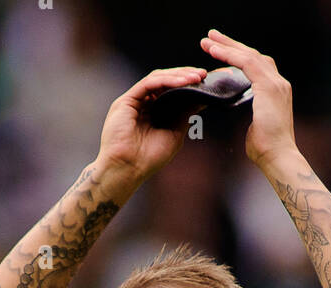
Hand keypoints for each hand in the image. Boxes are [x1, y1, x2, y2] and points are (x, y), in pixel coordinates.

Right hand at [97, 66, 207, 188]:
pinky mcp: (126, 101)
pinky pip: (148, 84)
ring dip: (177, 76)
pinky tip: (181, 82)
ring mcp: (133, 102)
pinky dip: (165, 81)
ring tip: (196, 77)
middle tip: (203, 74)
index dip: (187, 85)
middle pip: (164, 82)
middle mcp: (142, 104)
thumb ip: (184, 117)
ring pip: (157, 79)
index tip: (204, 82)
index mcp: (152, 113)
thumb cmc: (149, 159)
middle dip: (184, 75)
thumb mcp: (174, 135)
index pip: (170, 92)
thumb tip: (201, 100)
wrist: (128, 170)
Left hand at [200, 28, 295, 167]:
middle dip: (231, 44)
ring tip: (207, 40)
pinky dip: (229, 55)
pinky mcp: (268, 87)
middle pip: (253, 55)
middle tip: (211, 37)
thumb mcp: (256, 127)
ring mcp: (275, 83)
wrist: (278, 157)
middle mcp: (278, 83)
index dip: (238, 57)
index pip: (257, 66)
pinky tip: (215, 52)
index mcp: (276, 92)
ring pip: (248, 55)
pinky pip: (246, 64)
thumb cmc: (266, 150)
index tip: (222, 51)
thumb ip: (251, 117)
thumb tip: (242, 119)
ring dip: (226, 46)